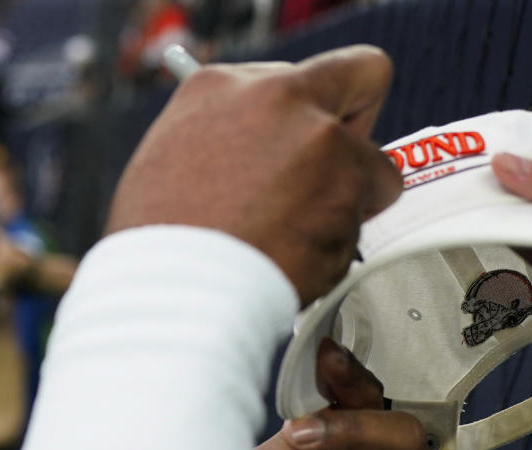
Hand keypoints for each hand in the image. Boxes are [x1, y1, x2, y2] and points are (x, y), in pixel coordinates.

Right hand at [105, 45, 402, 305]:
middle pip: (359, 76)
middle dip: (354, 124)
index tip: (298, 143)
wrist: (177, 290)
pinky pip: (367, 213)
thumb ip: (224, 145)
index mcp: (218, 87)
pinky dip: (338, 244)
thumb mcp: (167, 166)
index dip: (301, 114)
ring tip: (289, 245)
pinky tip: (294, 261)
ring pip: (370, 164)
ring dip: (342, 204)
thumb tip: (255, 155)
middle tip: (334, 172)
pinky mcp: (350, 180)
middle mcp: (275, 96)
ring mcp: (319, 135)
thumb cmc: (161, 245)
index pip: (291, 78)